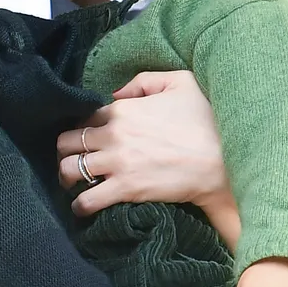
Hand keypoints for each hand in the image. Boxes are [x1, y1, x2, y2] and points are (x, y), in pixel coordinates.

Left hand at [57, 70, 227, 215]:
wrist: (222, 161)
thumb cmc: (204, 119)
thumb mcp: (180, 82)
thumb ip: (144, 80)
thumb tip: (116, 92)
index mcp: (122, 108)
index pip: (84, 116)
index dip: (81, 125)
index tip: (86, 135)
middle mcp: (113, 134)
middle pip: (67, 142)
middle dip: (65, 150)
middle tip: (71, 158)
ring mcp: (117, 163)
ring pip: (68, 170)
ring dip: (66, 176)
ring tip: (72, 182)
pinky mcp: (126, 189)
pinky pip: (88, 200)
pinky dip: (80, 205)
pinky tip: (82, 206)